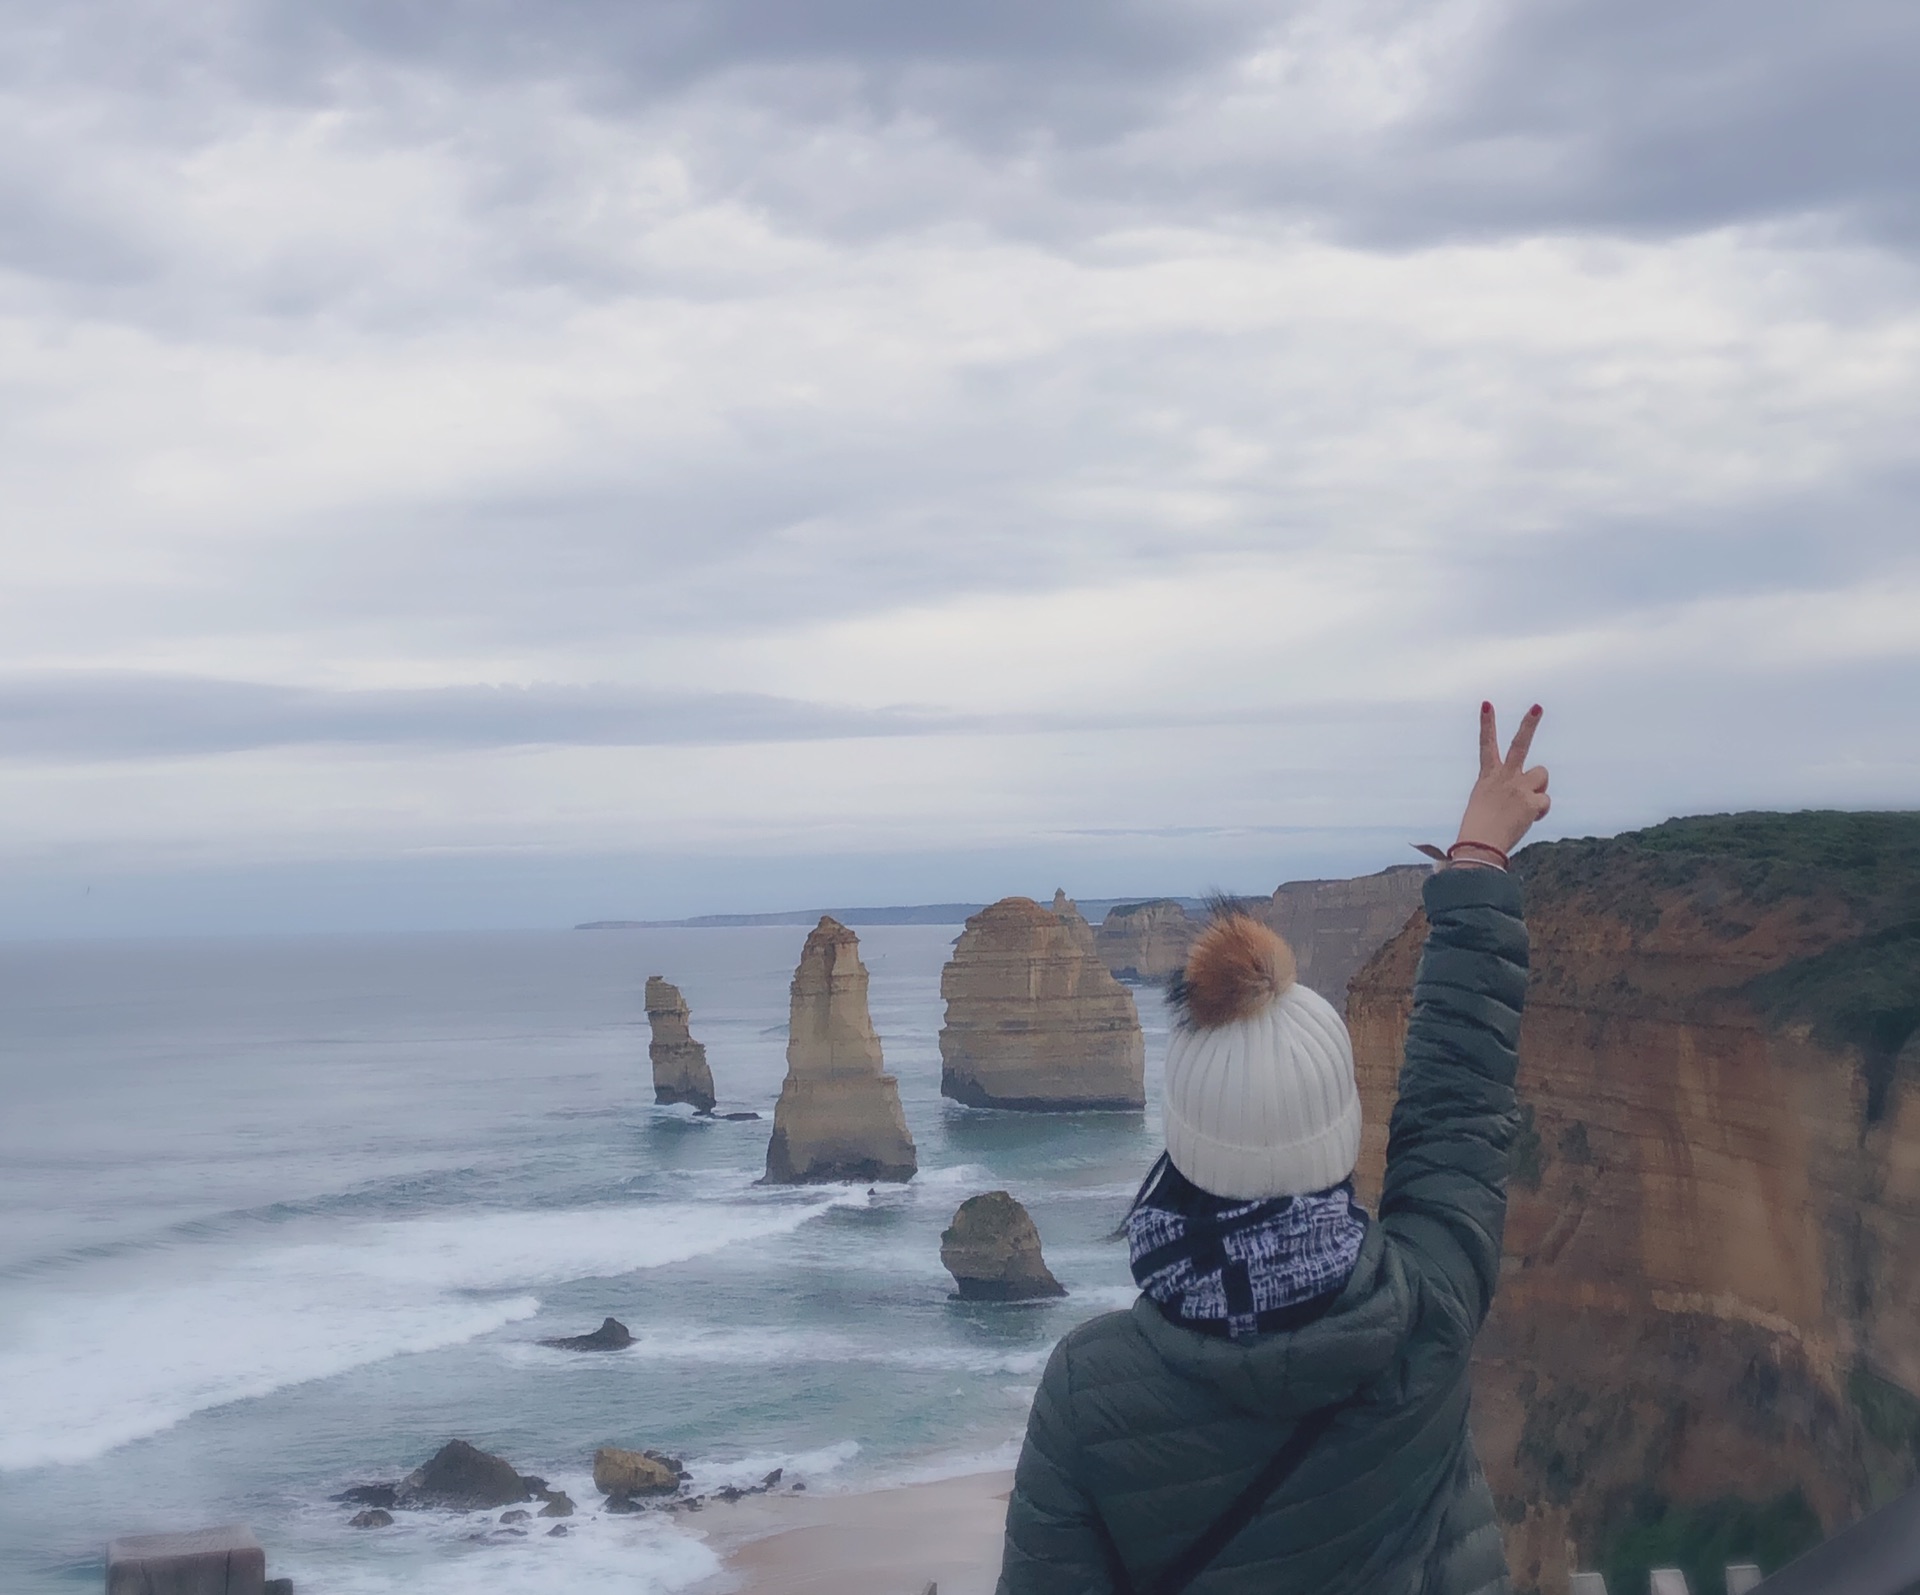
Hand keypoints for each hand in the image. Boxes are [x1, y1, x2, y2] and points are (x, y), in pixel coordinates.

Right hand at [1454, 702, 1549, 858]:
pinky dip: (1539, 812)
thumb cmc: (1480, 831)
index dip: (1486, 723)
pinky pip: (1545, 801)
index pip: (1486, 745)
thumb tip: (1531, 798)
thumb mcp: (1487, 805)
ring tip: (1525, 803)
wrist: (1481, 846)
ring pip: (1542, 774)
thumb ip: (1508, 793)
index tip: (1487, 704)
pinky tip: (1526, 819)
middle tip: (1537, 707)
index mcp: (1488, 777)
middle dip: (1529, 724)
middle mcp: (1504, 776)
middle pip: (1520, 744)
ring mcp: (1519, 787)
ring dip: (1539, 786)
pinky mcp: (1532, 801)